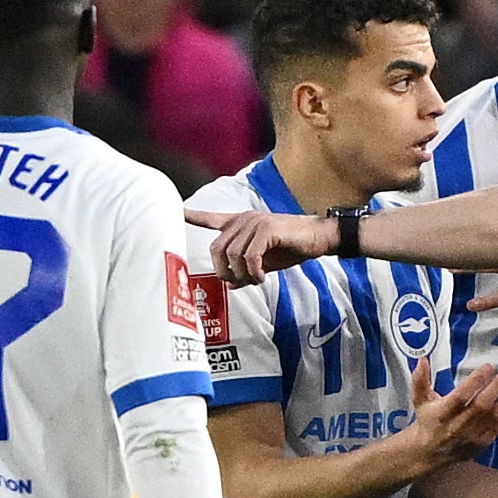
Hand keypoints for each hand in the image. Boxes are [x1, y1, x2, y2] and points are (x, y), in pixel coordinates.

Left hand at [186, 207, 339, 284]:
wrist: (319, 238)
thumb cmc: (292, 248)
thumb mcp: (264, 262)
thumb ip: (245, 271)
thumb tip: (230, 285)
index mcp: (241, 224)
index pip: (212, 218)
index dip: (194, 217)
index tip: (178, 212)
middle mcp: (244, 220)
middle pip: (217, 248)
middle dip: (224, 271)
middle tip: (239, 282)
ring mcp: (255, 222)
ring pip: (232, 255)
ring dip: (242, 274)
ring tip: (256, 280)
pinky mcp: (267, 229)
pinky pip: (250, 256)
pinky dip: (253, 272)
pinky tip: (262, 277)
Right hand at [405, 354, 497, 466]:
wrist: (430, 453)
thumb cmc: (428, 420)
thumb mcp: (419, 400)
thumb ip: (420, 379)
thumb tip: (423, 359)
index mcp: (442, 413)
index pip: (460, 396)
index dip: (475, 382)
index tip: (488, 366)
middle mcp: (458, 426)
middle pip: (482, 405)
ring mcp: (473, 436)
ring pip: (495, 415)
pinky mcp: (483, 442)